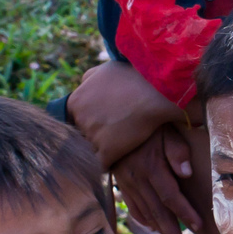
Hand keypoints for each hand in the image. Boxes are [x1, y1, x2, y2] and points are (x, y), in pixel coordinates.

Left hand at [68, 62, 184, 166]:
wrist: (158, 90)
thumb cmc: (135, 76)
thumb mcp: (106, 68)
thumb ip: (89, 78)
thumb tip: (81, 85)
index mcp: (75, 101)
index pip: (74, 120)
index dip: (89, 123)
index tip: (104, 122)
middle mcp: (80, 119)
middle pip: (82, 136)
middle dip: (93, 137)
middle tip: (112, 134)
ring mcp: (93, 136)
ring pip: (90, 151)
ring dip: (100, 152)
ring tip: (117, 147)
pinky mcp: (108, 151)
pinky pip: (101, 165)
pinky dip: (107, 164)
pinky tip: (118, 158)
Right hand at [112, 127, 197, 233]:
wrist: (108, 117)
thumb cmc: (145, 122)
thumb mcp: (164, 128)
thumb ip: (176, 150)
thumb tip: (187, 173)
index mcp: (151, 166)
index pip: (171, 195)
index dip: (185, 212)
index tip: (199, 226)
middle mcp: (137, 179)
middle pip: (158, 212)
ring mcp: (127, 183)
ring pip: (145, 213)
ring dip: (161, 232)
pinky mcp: (121, 183)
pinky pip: (133, 206)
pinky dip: (144, 219)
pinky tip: (154, 227)